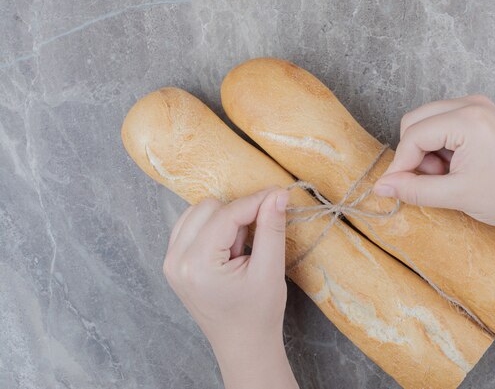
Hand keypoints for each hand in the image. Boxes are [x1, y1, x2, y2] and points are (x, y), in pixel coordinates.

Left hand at [163, 187, 298, 388]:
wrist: (243, 344)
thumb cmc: (258, 313)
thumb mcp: (270, 270)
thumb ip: (272, 228)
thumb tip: (277, 194)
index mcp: (197, 265)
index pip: (227, 215)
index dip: (256, 200)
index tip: (280, 194)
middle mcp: (176, 260)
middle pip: (208, 207)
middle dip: (237, 216)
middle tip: (253, 242)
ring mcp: (170, 261)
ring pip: (197, 212)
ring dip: (224, 220)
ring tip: (239, 250)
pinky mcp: (173, 262)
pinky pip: (190, 225)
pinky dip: (212, 227)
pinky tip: (226, 249)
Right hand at [373, 95, 494, 231]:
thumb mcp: (455, 195)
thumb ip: (414, 189)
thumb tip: (381, 186)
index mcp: (468, 118)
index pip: (413, 135)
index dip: (401, 164)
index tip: (397, 188)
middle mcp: (471, 103)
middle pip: (414, 121)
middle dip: (413, 154)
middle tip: (430, 180)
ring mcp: (476, 106)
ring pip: (426, 122)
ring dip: (425, 151)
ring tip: (446, 175)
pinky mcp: (479, 114)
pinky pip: (441, 124)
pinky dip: (438, 147)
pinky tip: (454, 167)